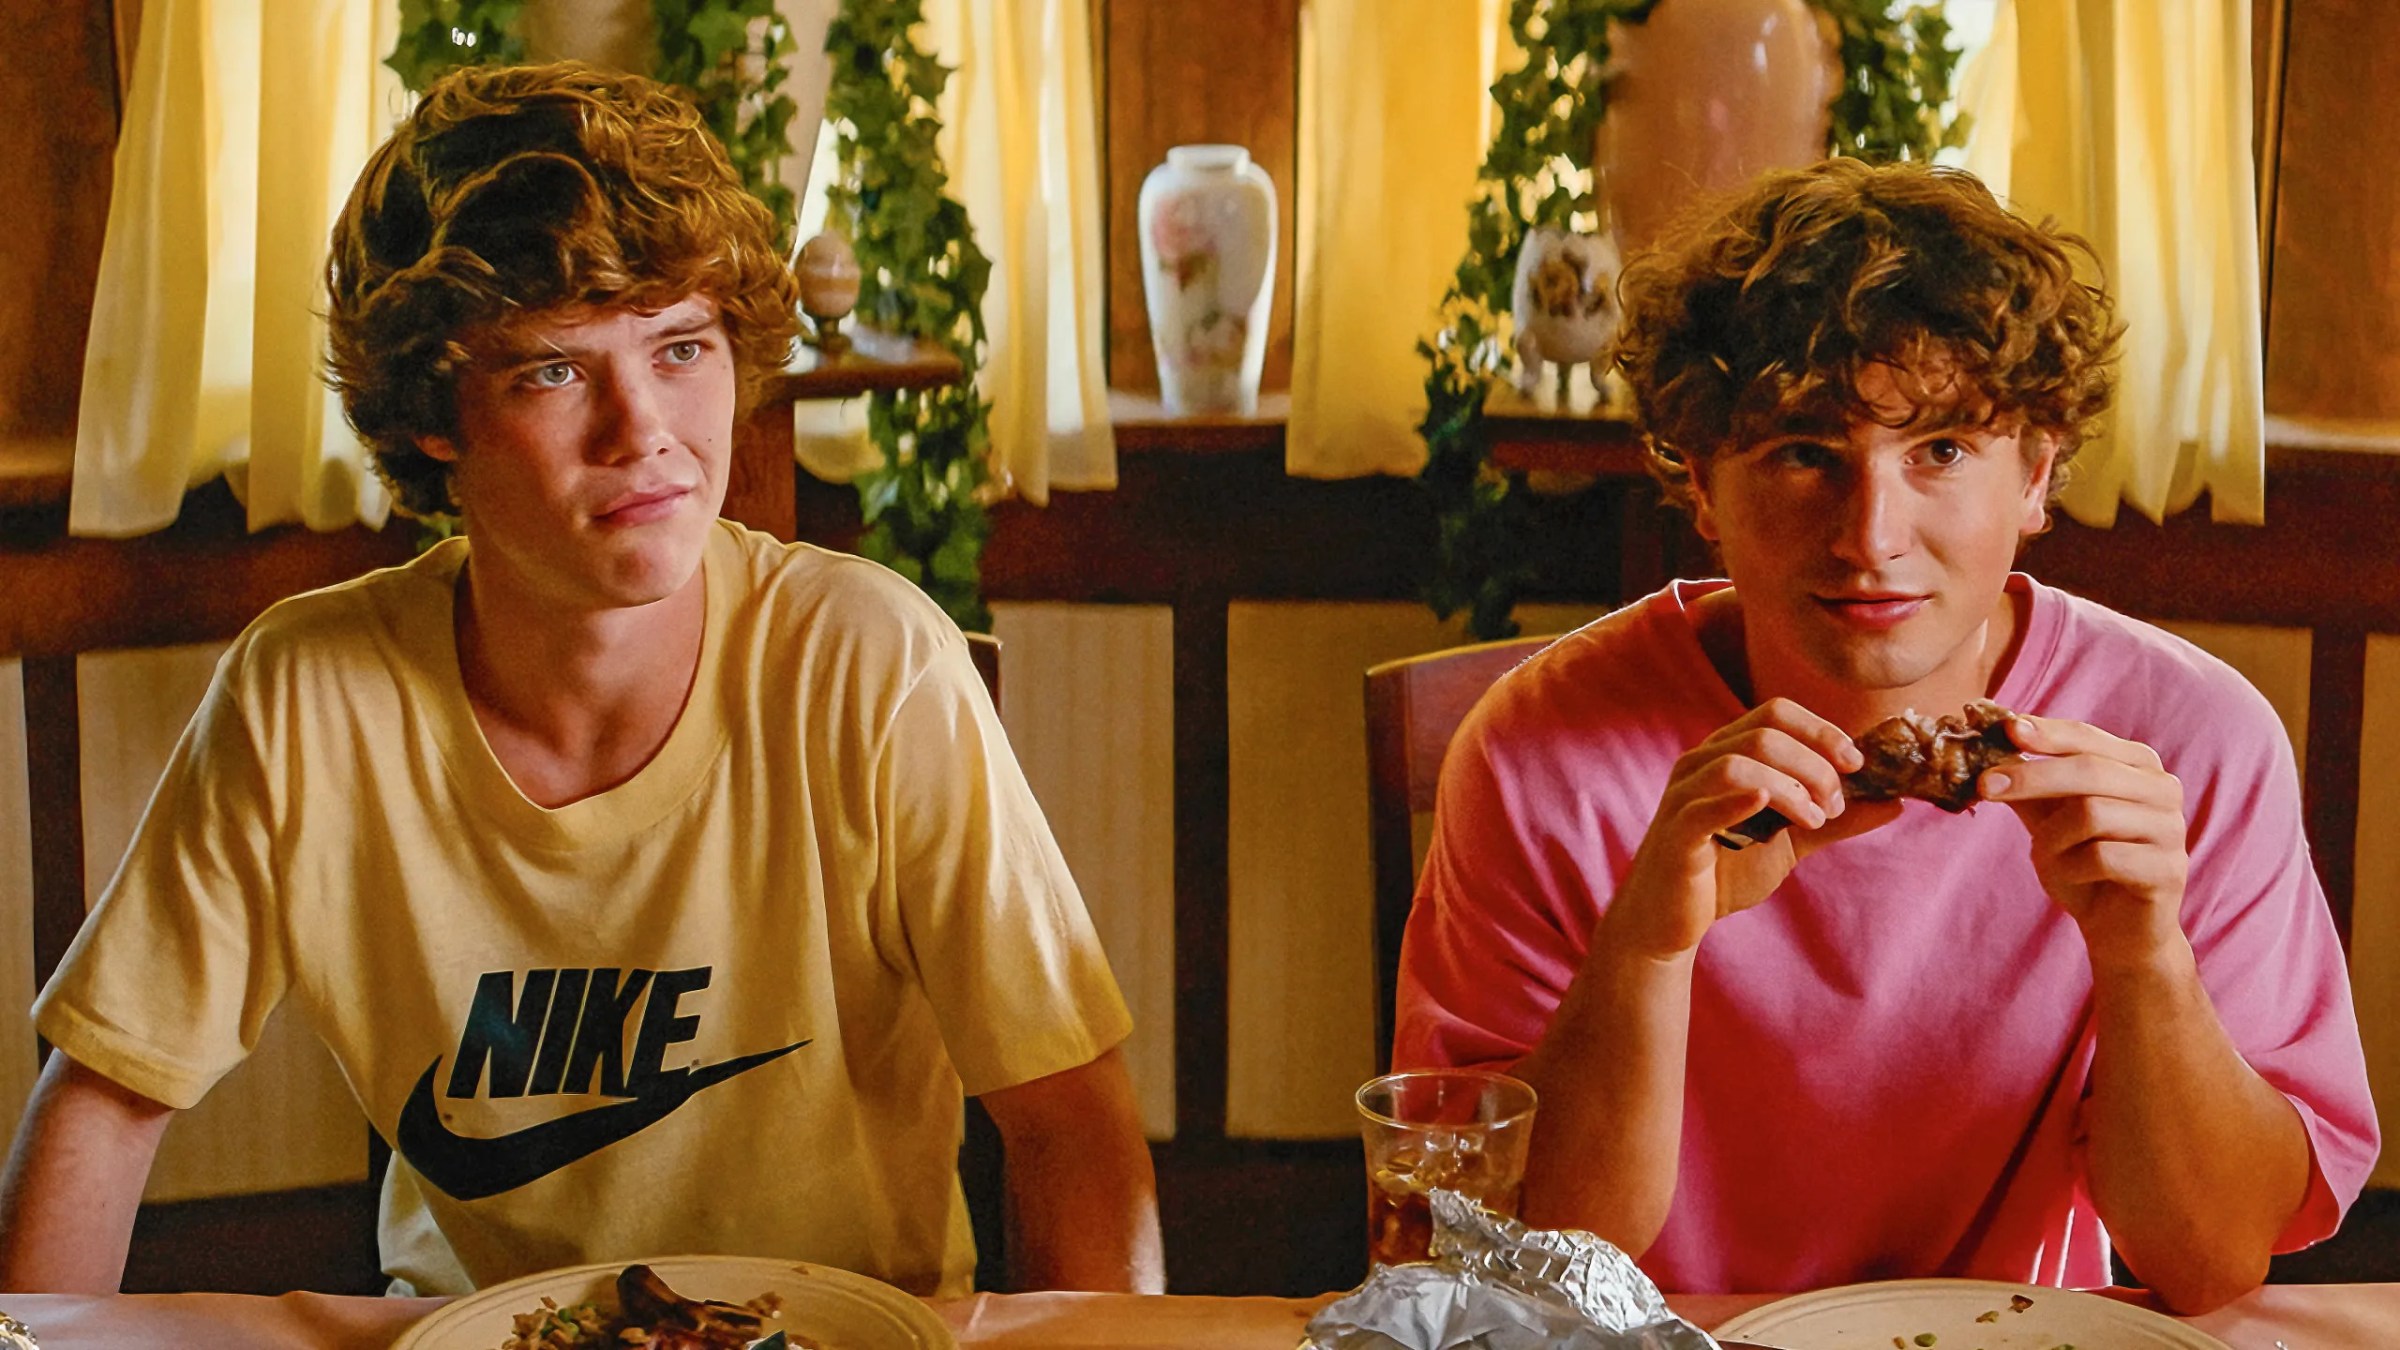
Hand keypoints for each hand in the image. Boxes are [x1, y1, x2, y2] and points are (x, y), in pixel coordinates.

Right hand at [1607, 698, 1902, 959]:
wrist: (1670, 923)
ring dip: (1790, 787)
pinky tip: (1769, 808)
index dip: (1822, 731)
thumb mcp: (1790, 842)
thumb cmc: (1724, 875)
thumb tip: (1893, 802)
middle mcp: (1700, 763)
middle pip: (1765, 732)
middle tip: (1834, 807)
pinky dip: (1740, 800)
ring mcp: (1684, 796)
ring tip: (1813, 821)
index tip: (1857, 764)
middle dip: (1815, 765)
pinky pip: (1703, 807)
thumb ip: (1836, 821)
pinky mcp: (1676, 834)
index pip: (1776, 713)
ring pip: (1738, 762)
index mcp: (1725, 754)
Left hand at [1980, 714, 2188, 967]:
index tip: (2005, 728)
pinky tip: (2070, 878)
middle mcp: (2163, 789)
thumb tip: (1983, 751)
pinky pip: (2103, 857)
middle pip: (2090, 771)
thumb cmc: (2083, 865)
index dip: (2046, 733)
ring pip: (2092, 814)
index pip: (2088, 738)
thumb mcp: (2048, 818)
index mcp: (2138, 765)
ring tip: (2044, 857)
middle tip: (1985, 785)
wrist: (2119, 930)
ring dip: (2051, 838)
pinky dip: (2070, 868)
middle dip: (2031, 777)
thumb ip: (2026, 785)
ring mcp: (2172, 829)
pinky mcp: (2169, 869)